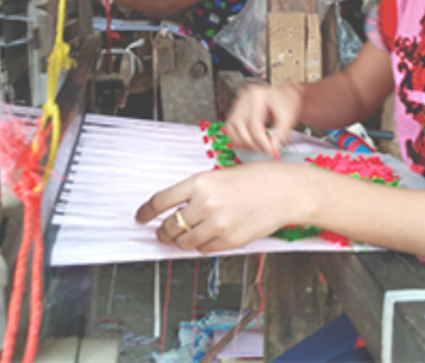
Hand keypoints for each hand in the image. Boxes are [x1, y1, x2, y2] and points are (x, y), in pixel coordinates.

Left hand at [135, 163, 304, 252]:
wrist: (284, 191)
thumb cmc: (257, 178)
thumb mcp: (220, 175)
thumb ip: (197, 191)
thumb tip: (175, 209)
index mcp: (200, 182)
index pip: (161, 201)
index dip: (146, 212)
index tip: (140, 217)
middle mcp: (205, 203)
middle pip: (169, 226)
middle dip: (163, 231)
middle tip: (162, 231)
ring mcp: (217, 224)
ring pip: (184, 242)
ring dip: (181, 241)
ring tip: (185, 235)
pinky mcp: (228, 240)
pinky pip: (204, 249)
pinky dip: (202, 245)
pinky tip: (209, 236)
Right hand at [225, 83, 304, 157]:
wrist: (284, 95)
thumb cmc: (286, 103)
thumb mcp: (288, 116)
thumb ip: (281, 132)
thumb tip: (273, 148)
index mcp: (258, 96)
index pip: (253, 122)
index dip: (260, 140)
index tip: (269, 150)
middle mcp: (245, 97)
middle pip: (239, 125)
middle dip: (250, 142)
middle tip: (263, 150)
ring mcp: (238, 102)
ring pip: (230, 127)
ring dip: (241, 141)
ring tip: (256, 146)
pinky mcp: (235, 109)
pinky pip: (229, 127)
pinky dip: (236, 137)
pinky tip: (248, 141)